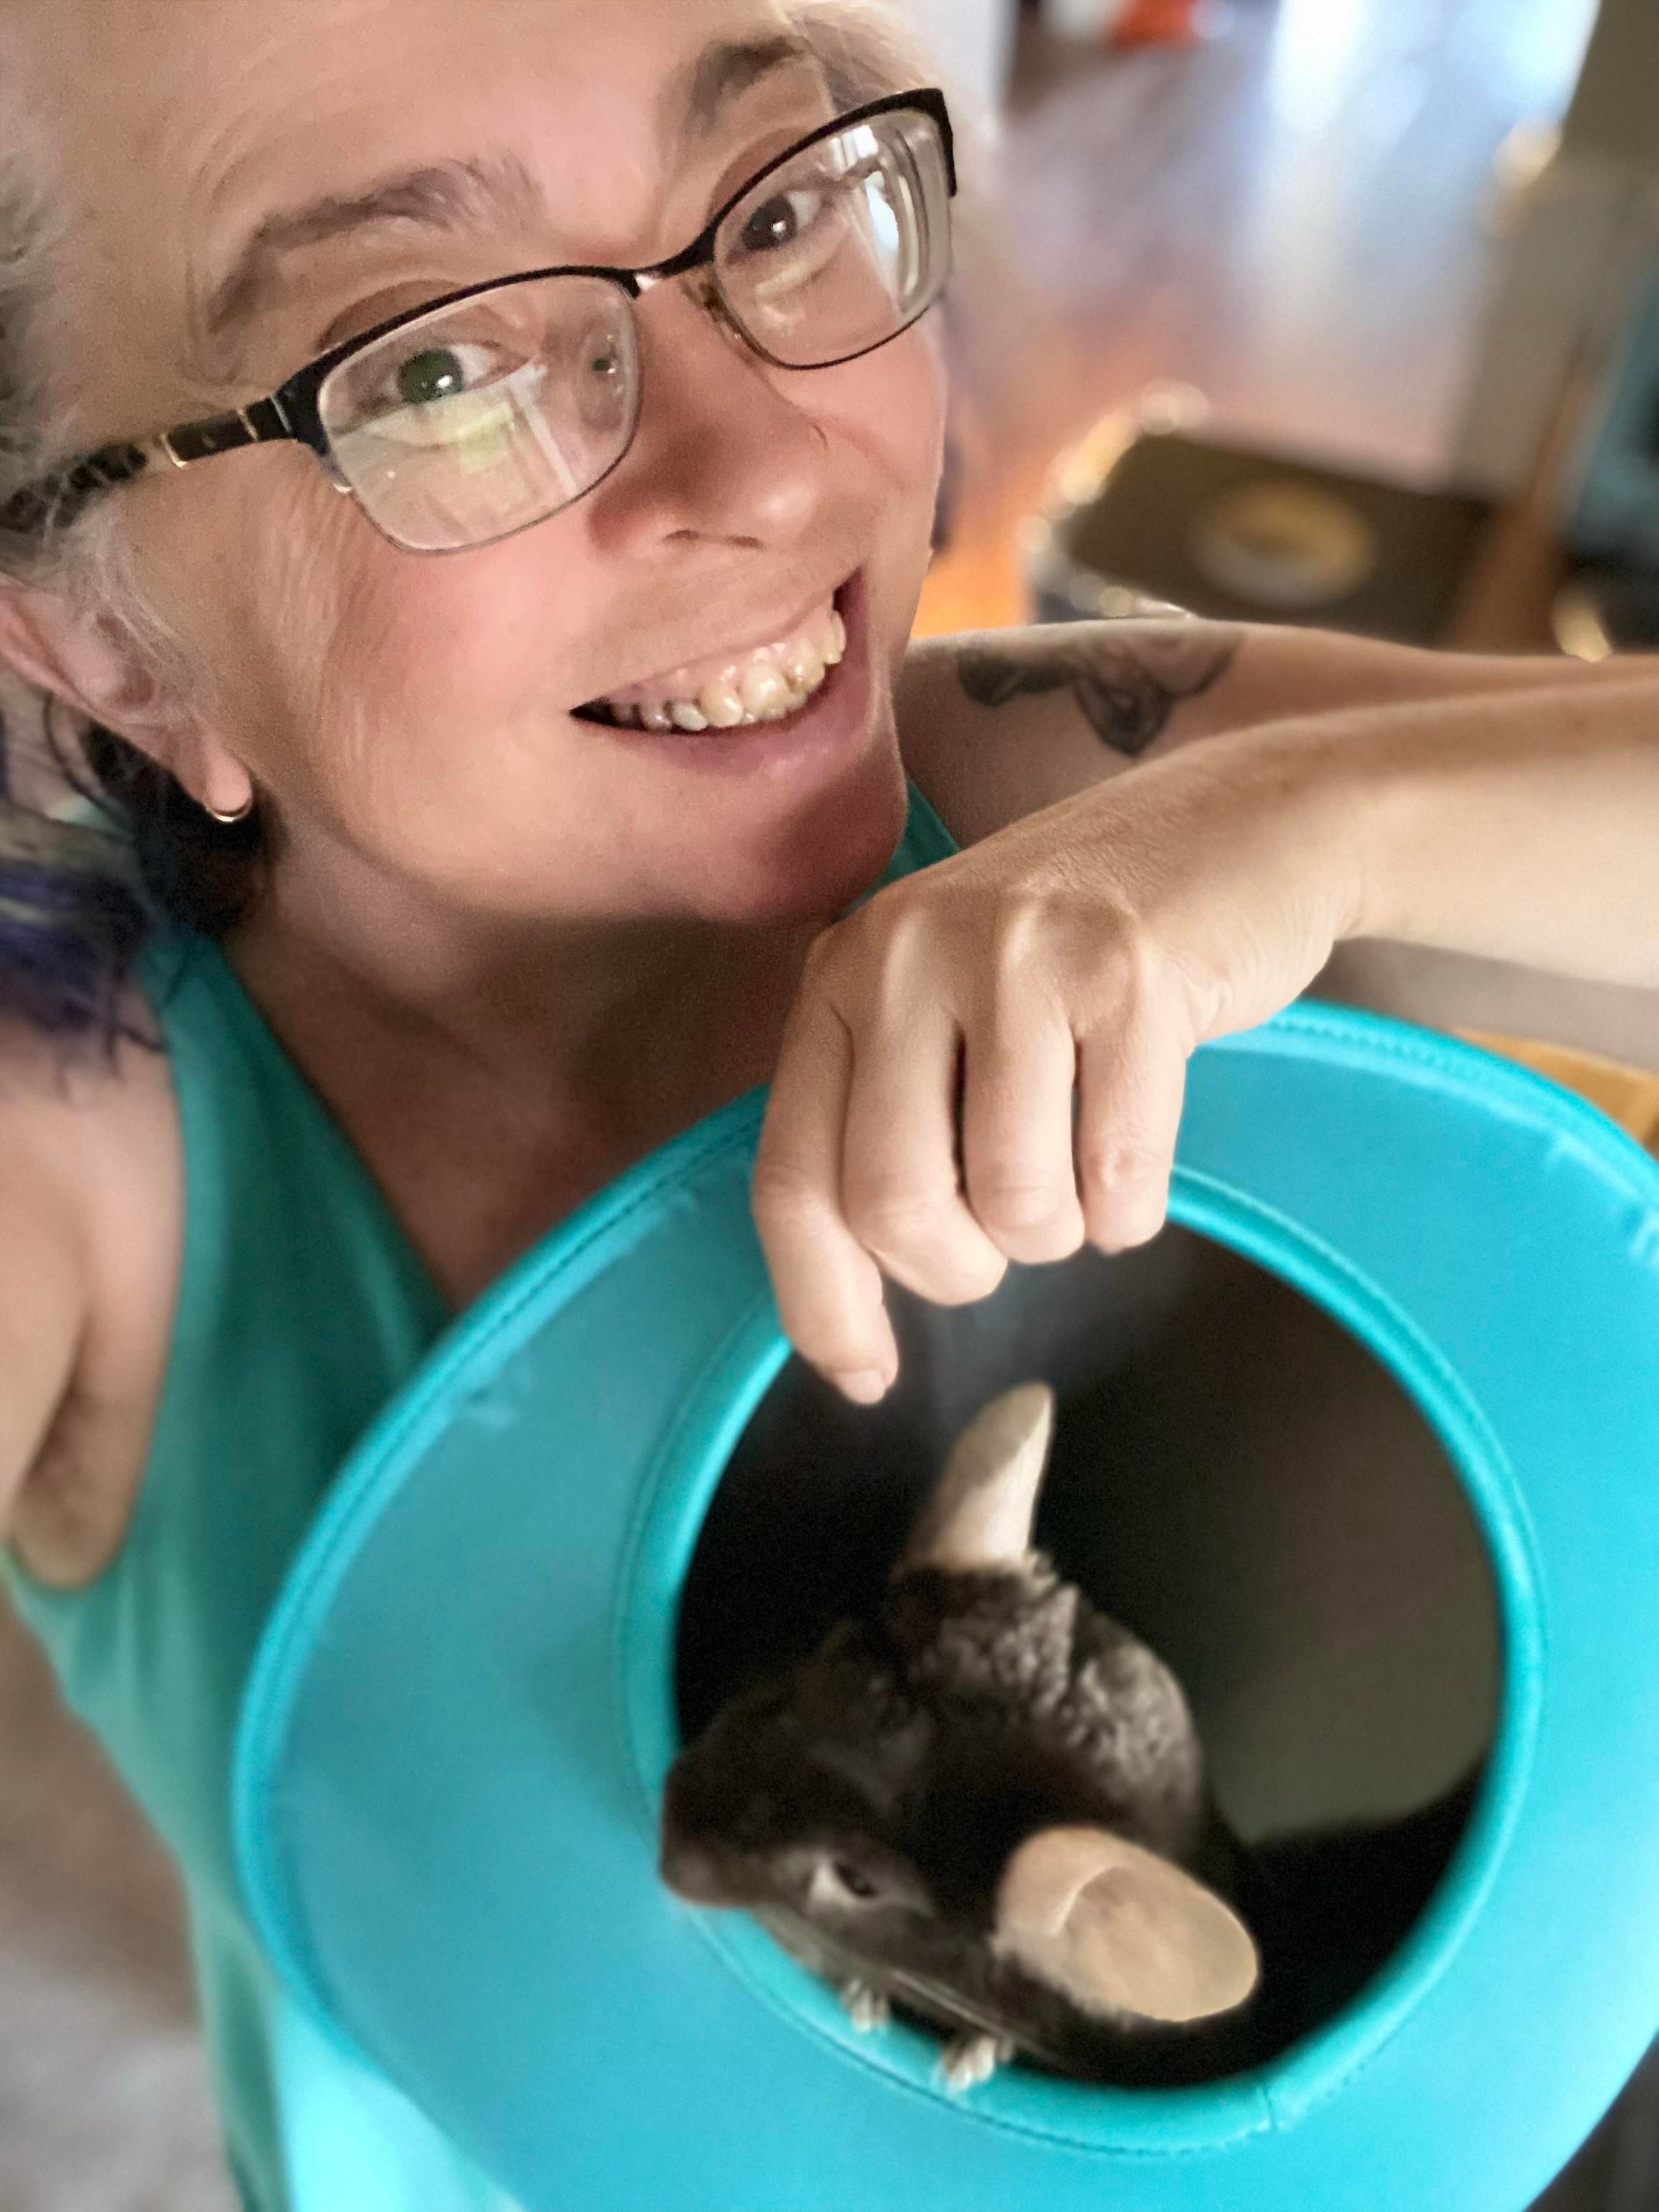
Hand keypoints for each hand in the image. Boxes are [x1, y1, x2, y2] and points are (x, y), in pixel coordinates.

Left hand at [751, 728, 1362, 1399]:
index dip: (821, 1300)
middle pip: (892, 1205)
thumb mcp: (943, 1009)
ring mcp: (1020, 954)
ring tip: (1080, 1176)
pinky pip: (1118, 1178)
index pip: (790, 1177)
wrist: (1237, 826)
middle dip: (958, 1269)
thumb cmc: (1075, 956)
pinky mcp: (1132, 974)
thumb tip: (844, 1332)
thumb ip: (880, 1129)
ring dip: (1058, 1235)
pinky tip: (1136, 1155)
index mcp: (842, 974)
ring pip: (1012, 1200)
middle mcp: (906, 952)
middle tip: (1006, 1239)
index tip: (866, 1377)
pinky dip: (1131, 1210)